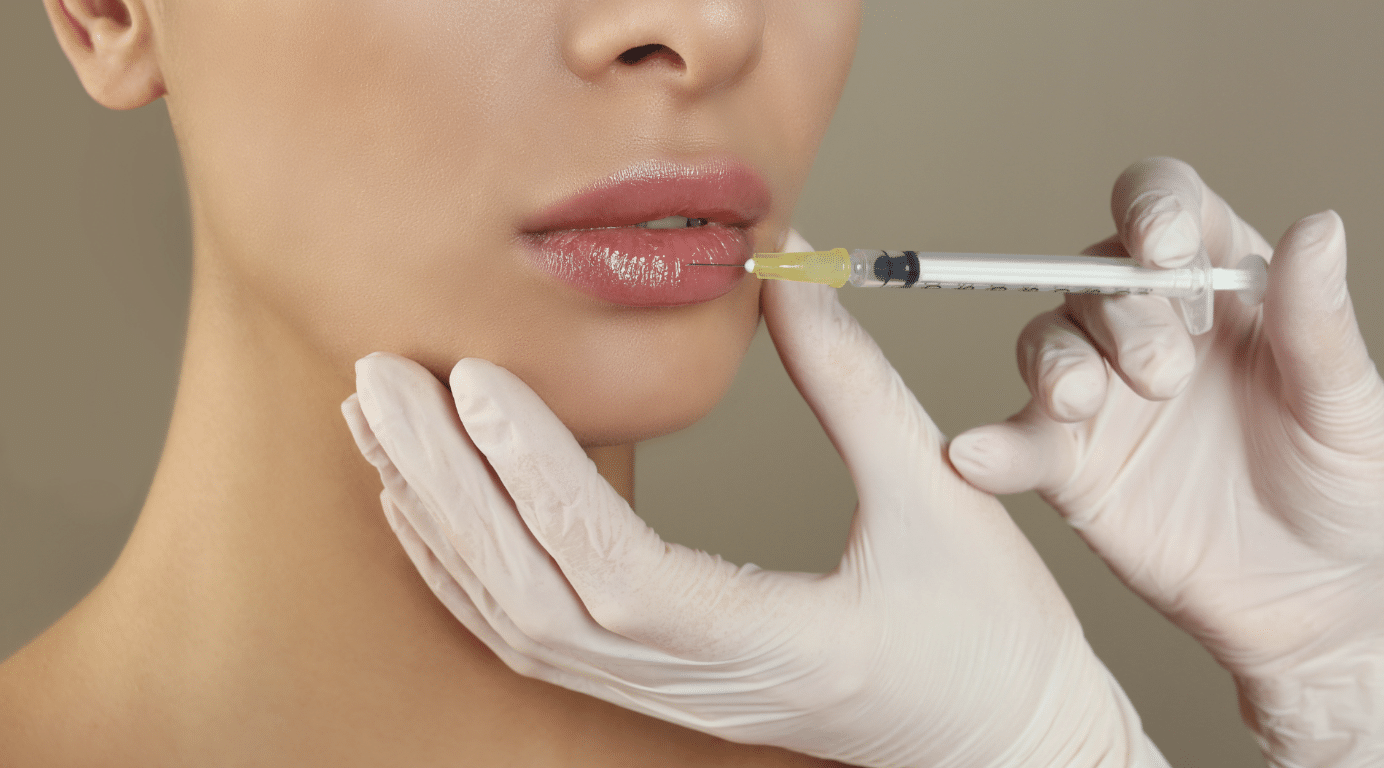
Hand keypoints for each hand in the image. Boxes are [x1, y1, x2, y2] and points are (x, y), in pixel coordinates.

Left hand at [339, 232, 1166, 766]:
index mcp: (767, 643)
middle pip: (529, 597)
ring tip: (383, 424)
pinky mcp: (663, 683)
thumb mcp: (938, 494)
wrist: (1005, 744)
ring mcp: (670, 692)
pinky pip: (536, 634)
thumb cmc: (991, 640)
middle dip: (444, 487)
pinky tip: (433, 504)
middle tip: (382, 381)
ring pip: (516, 621)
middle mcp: (695, 681)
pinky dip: (470, 566)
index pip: (613, 572)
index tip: (478, 381)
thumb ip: (853, 381)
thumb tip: (788, 274)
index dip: (534, 477)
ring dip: (439, 521)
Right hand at [950, 157, 1383, 766]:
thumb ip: (1318, 323)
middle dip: (1121, 316)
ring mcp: (1100, 396)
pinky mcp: (1067, 465)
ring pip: (1044, 342)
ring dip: (1055, 363)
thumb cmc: (1344, 489)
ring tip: (1081, 402)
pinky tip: (977, 454)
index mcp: (1220, 285)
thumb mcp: (1349, 405)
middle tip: (1164, 375)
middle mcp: (1146, 326)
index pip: (1163, 208)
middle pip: (1096, 278)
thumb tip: (1315, 224)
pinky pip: (1017, 443)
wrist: (1312, 601)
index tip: (1161, 250)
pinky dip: (991, 446)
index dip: (1149, 209)